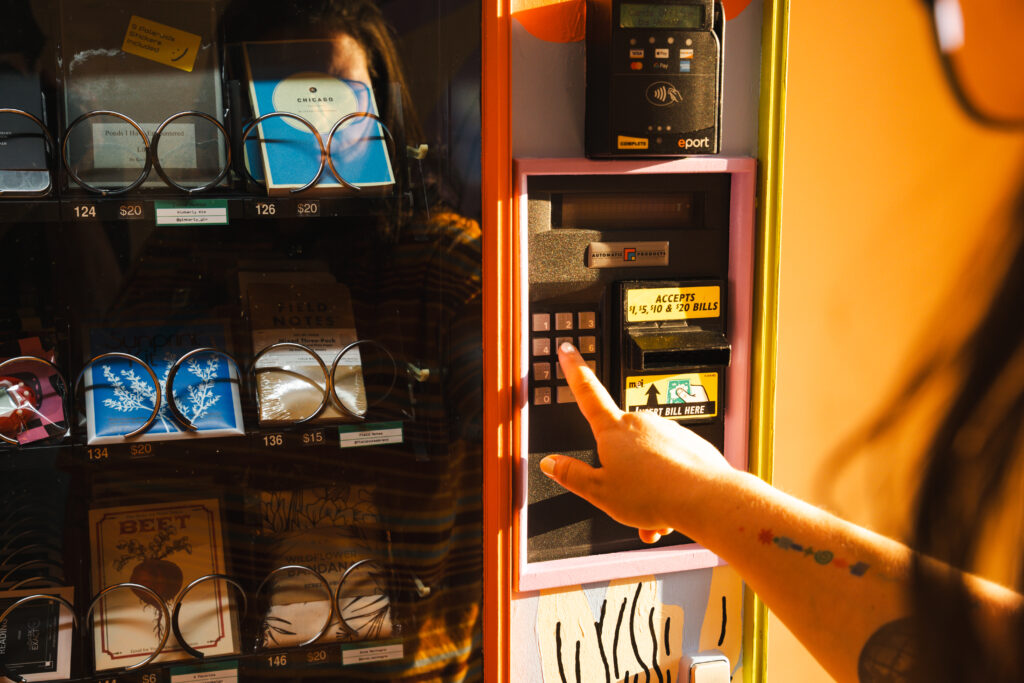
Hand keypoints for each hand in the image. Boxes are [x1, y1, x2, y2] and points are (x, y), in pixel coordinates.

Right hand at [540, 343, 733, 542]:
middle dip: (621, 469)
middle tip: (626, 496)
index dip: (574, 369)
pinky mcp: (690, 442)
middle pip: (620, 442)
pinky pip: (670, 463)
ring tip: (653, 507)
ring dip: (646, 483)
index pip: (587, 392)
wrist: (705, 498)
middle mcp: (641, 422)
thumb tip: (550, 463)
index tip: (568, 349)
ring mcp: (668, 430)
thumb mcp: (599, 492)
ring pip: (647, 458)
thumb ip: (571, 475)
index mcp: (613, 430)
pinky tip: (671, 503)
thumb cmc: (655, 494)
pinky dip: (668, 484)